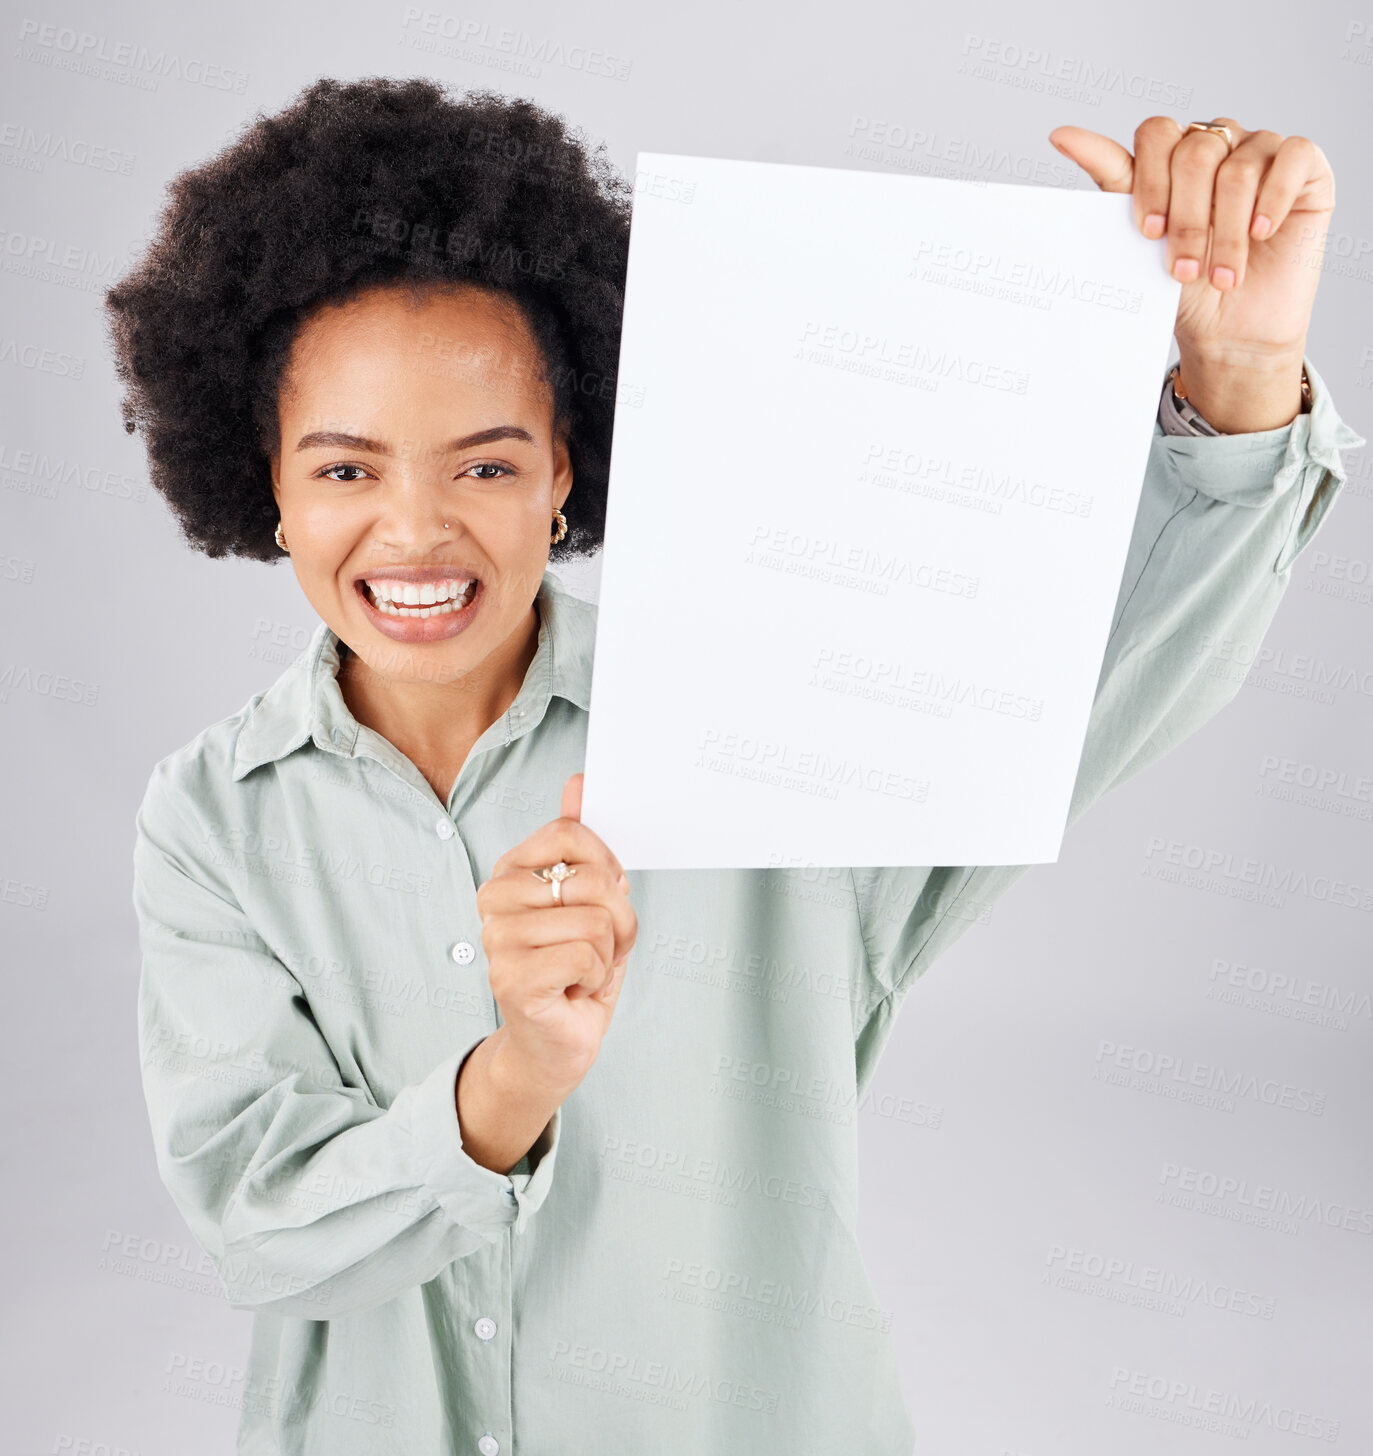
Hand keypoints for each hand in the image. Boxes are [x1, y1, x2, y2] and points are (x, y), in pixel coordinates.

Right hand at [475, 771, 636, 1094]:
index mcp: (509, 872)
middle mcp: (493, 899)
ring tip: (581, 973)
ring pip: (596, 920)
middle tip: (593, 950)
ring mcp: (497, 938)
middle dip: (616, 921)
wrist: (556, 1044)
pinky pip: (587, 955)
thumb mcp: (590, 900)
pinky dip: (596, 978)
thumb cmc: (575, 970)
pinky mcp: (510, 978)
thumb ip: (582, 842)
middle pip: (593, 879)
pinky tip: (573, 992)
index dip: (608, 870)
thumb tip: (580, 781)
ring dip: (606, 955)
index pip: (574, 834)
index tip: (600, 903)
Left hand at [1050, 116, 1332, 430]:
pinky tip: (1262, 234)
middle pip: (1195, 151)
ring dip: (1226, 232)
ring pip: (1239, 166)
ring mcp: (1261, 151)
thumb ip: (1114, 184)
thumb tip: (1062, 134)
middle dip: (1186, 219)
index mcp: (1173, 157)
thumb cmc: (1185, 287)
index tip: (1146, 231)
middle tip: (1182, 268)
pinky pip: (1292, 157)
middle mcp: (1218, 145)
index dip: (1149, 181)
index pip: (1156, 133)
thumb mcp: (1141, 241)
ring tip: (1222, 276)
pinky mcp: (1304, 167)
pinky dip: (1273, 200)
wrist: (1230, 332)